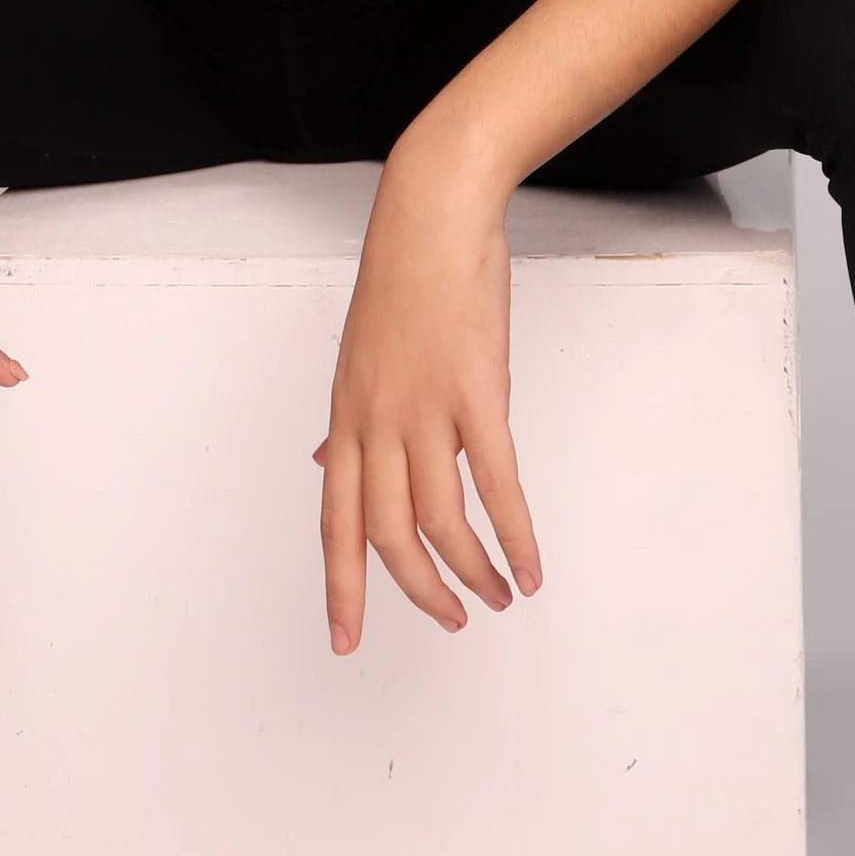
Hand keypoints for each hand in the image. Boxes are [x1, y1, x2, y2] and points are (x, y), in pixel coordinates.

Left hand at [315, 137, 541, 653]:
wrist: (431, 216)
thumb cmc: (403, 284)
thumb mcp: (358, 359)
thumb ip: (349, 422)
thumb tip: (324, 462)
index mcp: (347, 417)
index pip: (334, 521)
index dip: (341, 584)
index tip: (343, 638)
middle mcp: (376, 422)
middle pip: (386, 533)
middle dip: (416, 591)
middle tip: (449, 621)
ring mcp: (425, 408)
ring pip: (440, 520)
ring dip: (471, 571)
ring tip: (497, 597)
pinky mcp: (477, 393)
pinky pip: (496, 484)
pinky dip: (516, 534)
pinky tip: (531, 567)